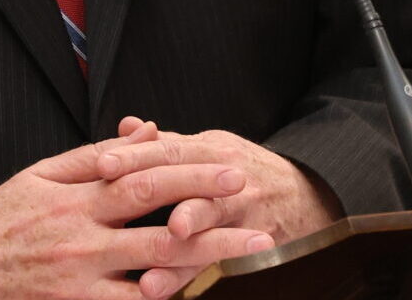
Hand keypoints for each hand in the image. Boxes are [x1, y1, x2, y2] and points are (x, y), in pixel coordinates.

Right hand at [0, 121, 278, 299]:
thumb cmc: (3, 218)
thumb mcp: (43, 174)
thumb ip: (98, 155)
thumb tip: (148, 132)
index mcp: (79, 198)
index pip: (147, 181)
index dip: (194, 177)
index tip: (232, 172)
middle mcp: (84, 240)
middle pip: (161, 232)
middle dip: (215, 228)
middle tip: (260, 226)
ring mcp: (81, 280)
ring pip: (153, 277)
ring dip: (203, 272)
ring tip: (245, 264)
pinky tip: (195, 298)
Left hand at [93, 122, 342, 299]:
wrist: (309, 195)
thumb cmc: (245, 170)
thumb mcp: (211, 147)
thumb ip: (167, 144)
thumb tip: (125, 127)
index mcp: (211, 149)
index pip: (169, 149)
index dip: (136, 156)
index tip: (102, 165)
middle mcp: (228, 177)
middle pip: (185, 181)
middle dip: (149, 190)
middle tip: (114, 199)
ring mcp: (245, 213)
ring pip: (208, 229)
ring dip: (176, 255)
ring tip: (148, 276)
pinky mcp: (257, 244)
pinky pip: (224, 263)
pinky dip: (197, 278)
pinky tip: (171, 293)